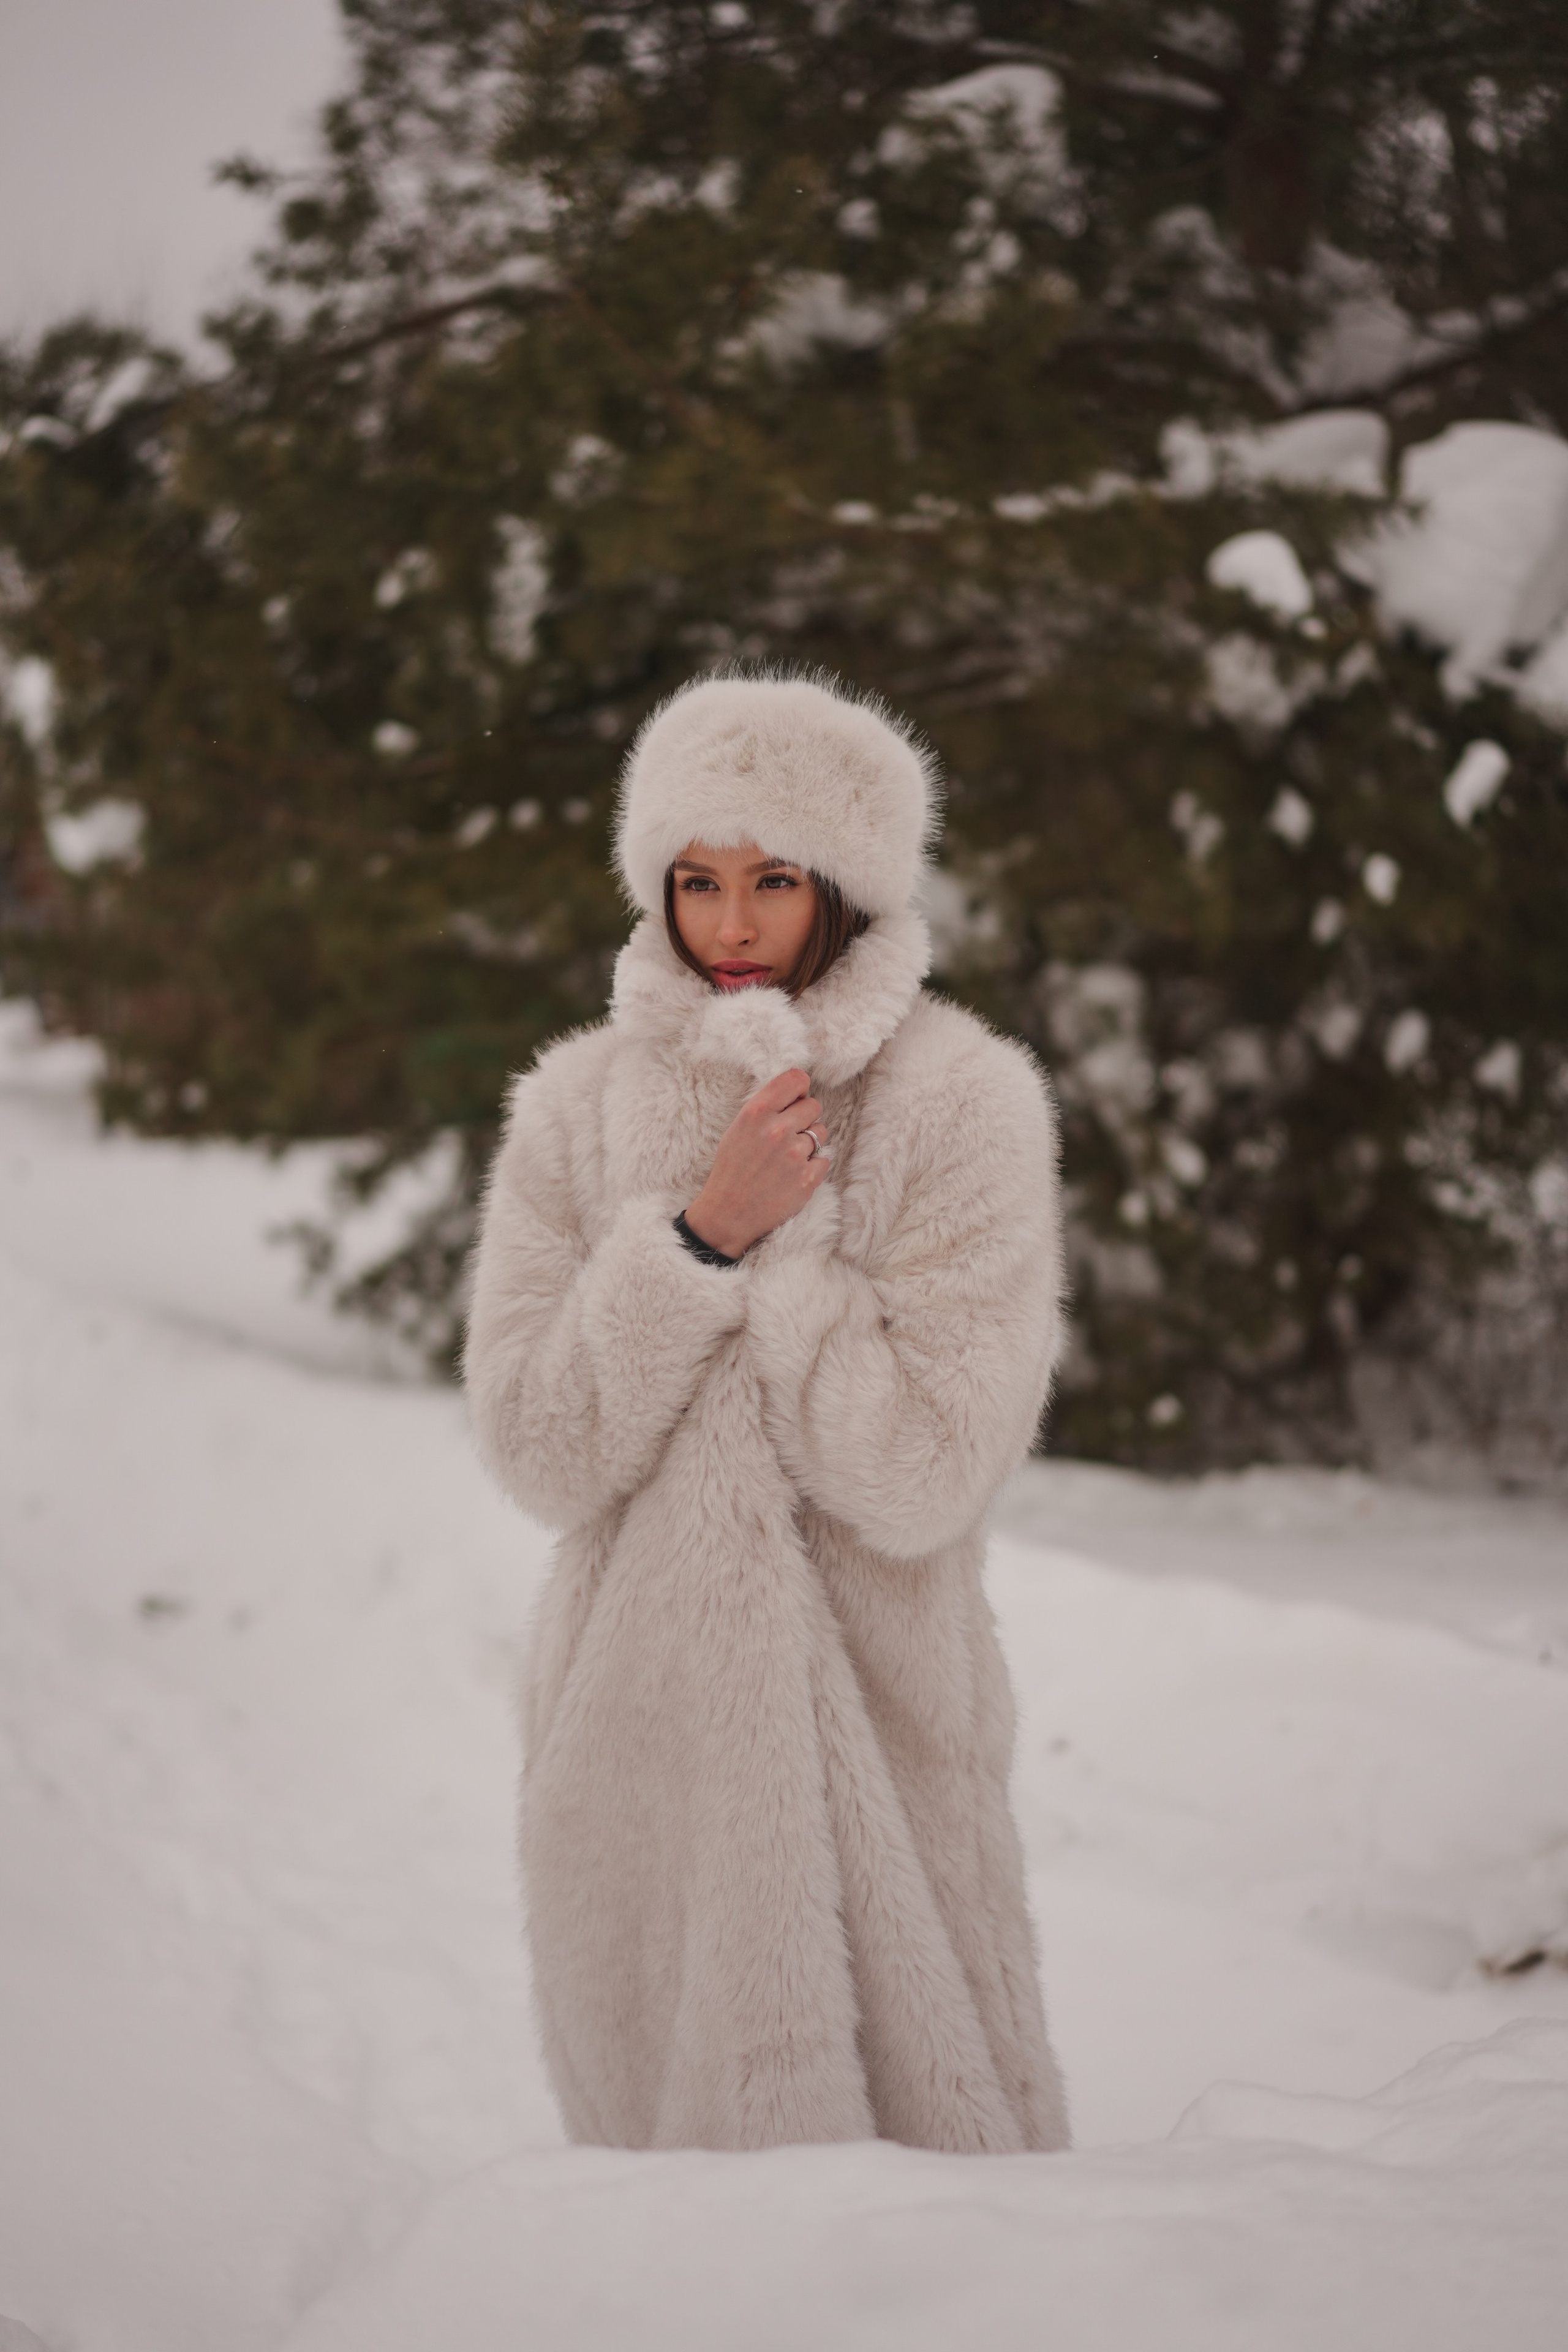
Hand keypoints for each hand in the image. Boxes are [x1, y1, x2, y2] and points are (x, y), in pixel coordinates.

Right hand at [683, 1067, 829, 1258]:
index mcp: (756, 1112)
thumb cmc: (733, 1169)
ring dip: (809, 1143)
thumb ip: (767, 1108)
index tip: (795, 1100)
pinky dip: (812, 1167)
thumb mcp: (738, 1128)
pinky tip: (792, 1175)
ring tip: (786, 1159)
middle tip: (788, 1135)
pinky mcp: (807, 1178)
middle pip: (814, 1105)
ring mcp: (794, 1155)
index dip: (799, 1089)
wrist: (728, 1213)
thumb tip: (798, 1093)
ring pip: (821, 1132)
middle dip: (804, 1118)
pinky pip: (824, 1159)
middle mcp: (777, 1130)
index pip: (796, 1079)